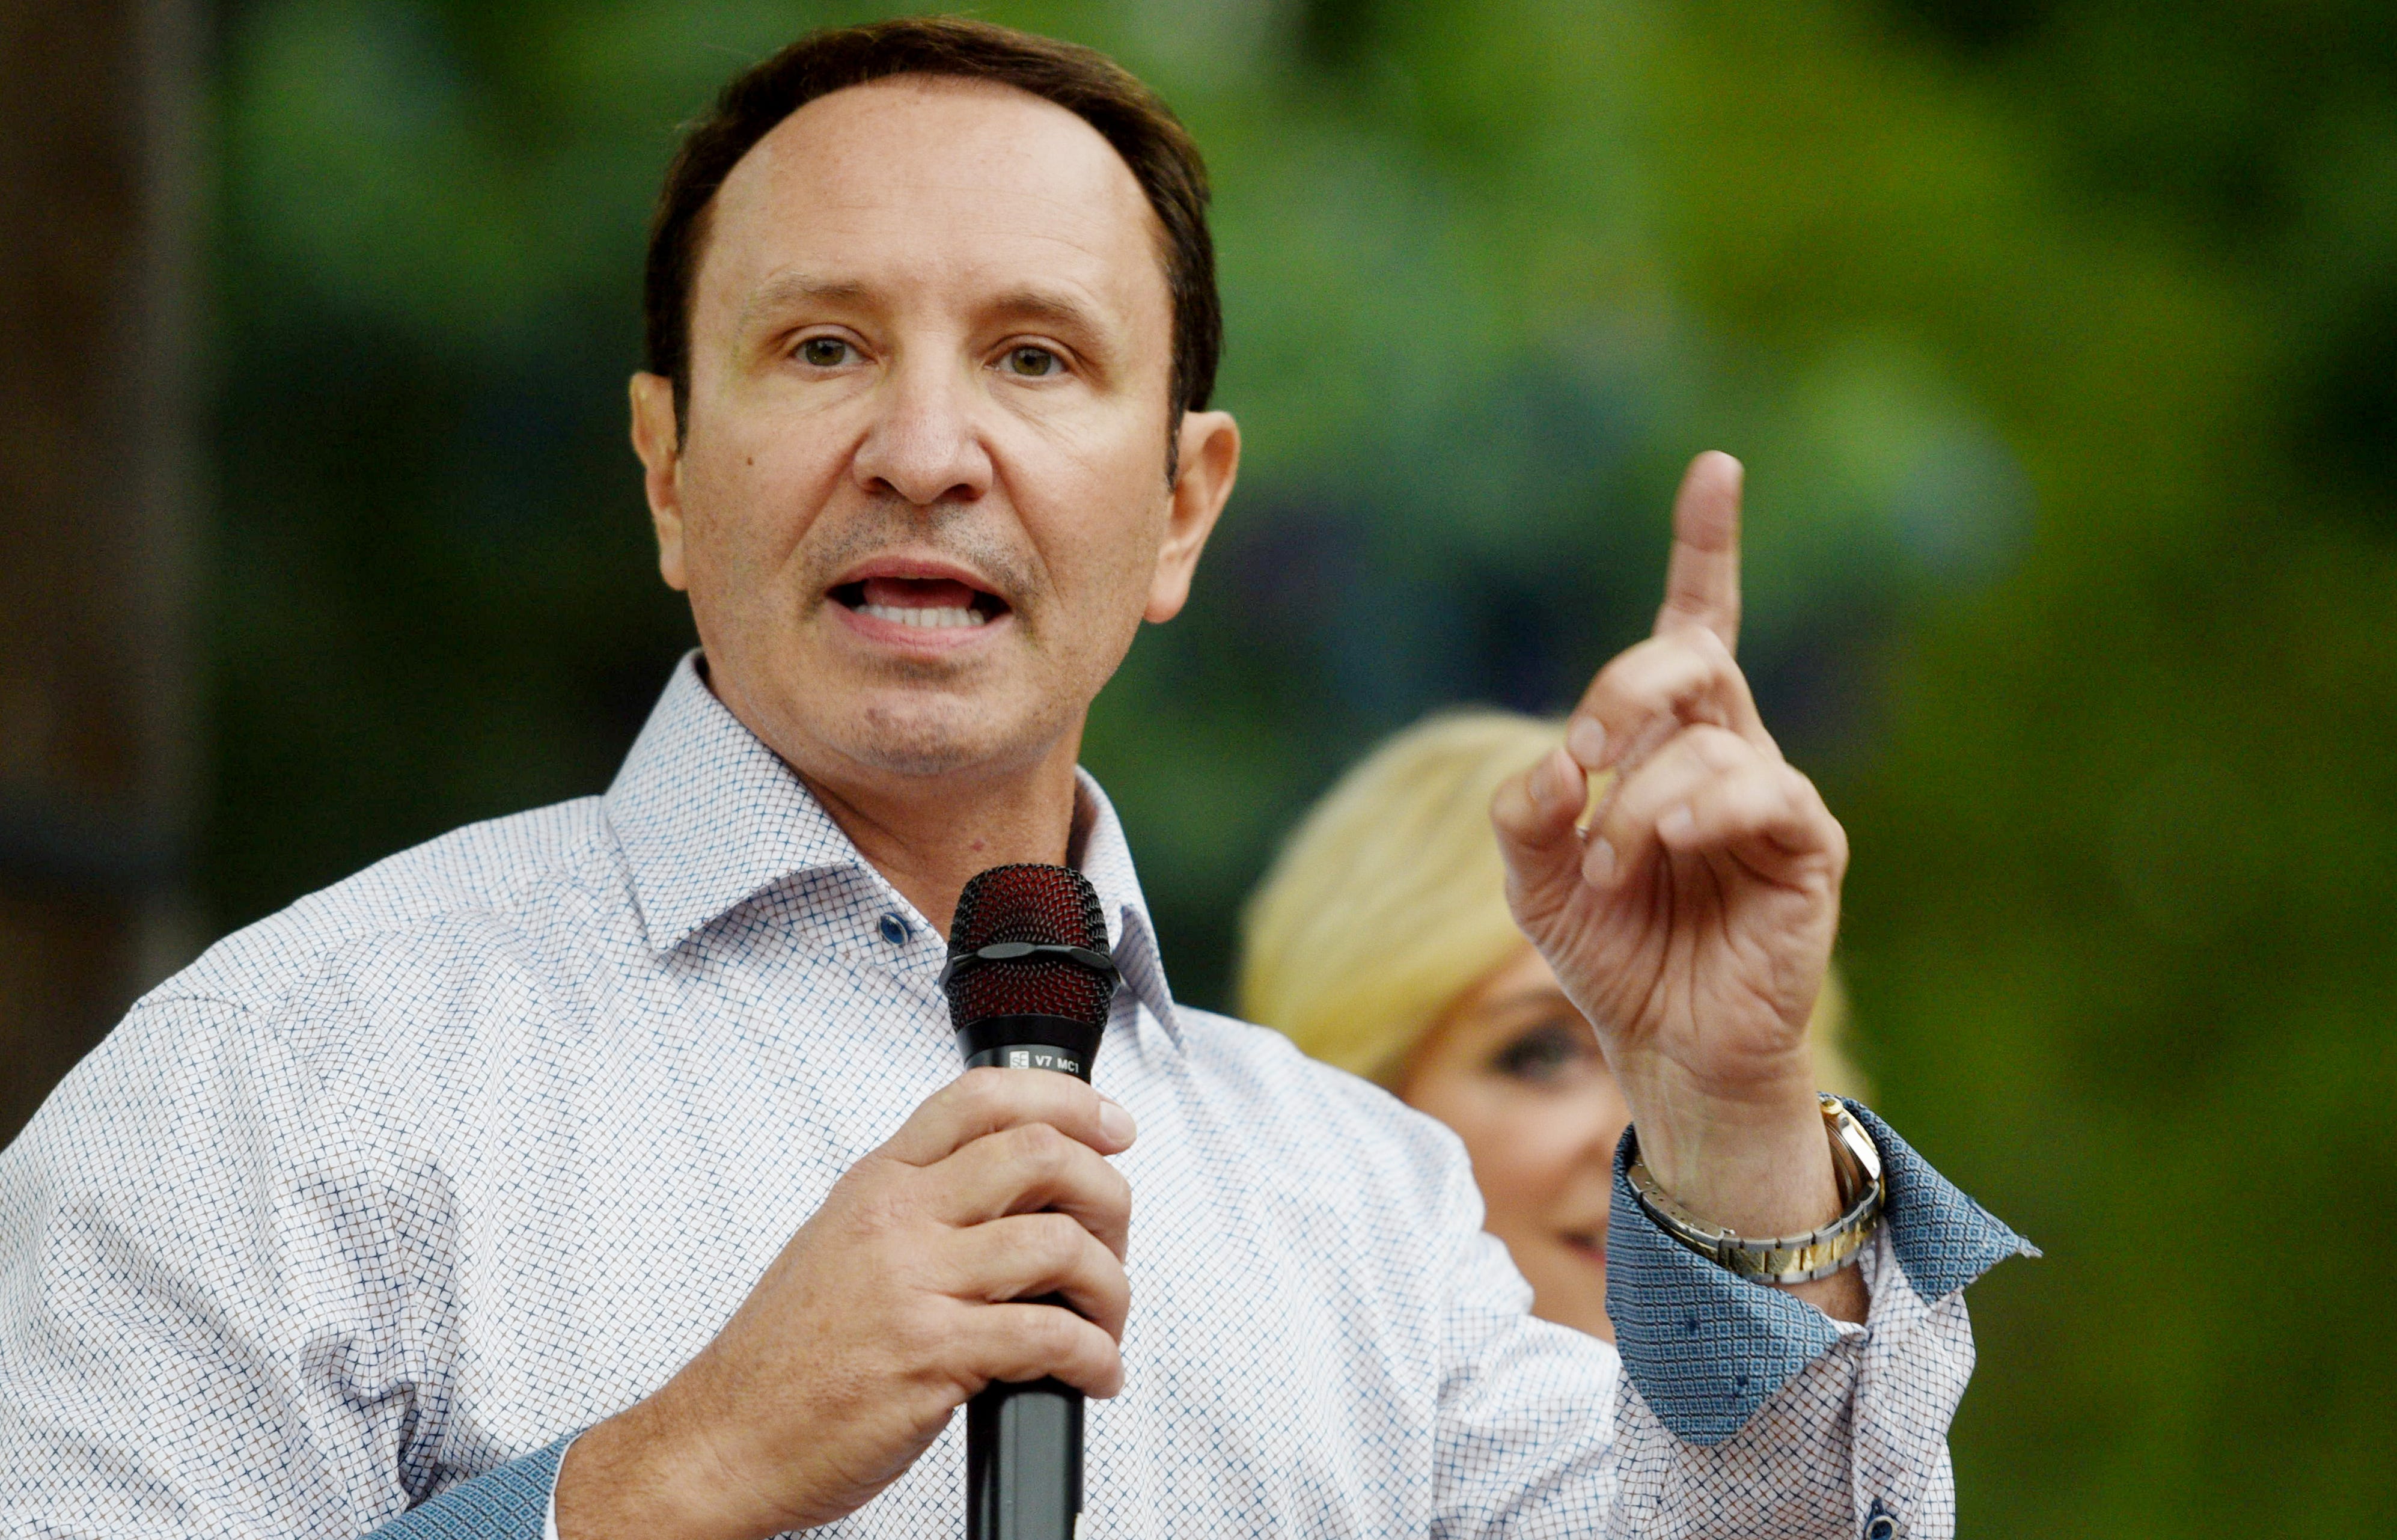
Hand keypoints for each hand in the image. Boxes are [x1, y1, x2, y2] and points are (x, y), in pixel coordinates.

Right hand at [554, 1069, 1136, 1539]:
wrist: (723, 1437)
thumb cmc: (784, 1355)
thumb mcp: (842, 1243)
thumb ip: (918, 1205)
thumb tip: (1017, 1191)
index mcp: (879, 1182)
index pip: (982, 1098)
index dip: (1066, 1100)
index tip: (1113, 1126)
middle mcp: (897, 1219)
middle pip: (1039, 1155)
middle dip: (1107, 1193)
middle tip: (1115, 1238)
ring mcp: (912, 1284)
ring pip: (1057, 1243)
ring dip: (1110, 1287)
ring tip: (1106, 1321)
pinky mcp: (929, 1354)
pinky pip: (1047, 1336)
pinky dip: (1093, 1357)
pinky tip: (1092, 1373)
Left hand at [1492, 453, 1861, 1314]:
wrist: (1667, 1049)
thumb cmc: (1610, 954)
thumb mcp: (1531, 877)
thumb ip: (1525, 809)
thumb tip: (1554, 764)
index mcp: (1670, 741)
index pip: (1698, 624)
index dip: (1709, 547)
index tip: (1717, 468)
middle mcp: (1729, 751)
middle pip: (1688, 659)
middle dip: (1621, 690)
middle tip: (1579, 757)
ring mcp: (1774, 796)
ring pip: (1709, 738)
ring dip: (1638, 798)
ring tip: (1608, 866)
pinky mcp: (1809, 847)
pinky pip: (1760, 792)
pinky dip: (1694, 811)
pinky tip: (1663, 848)